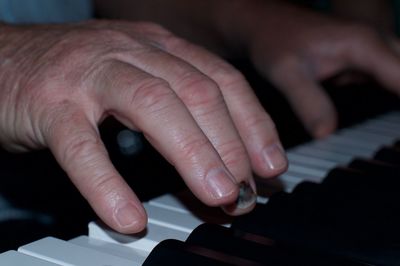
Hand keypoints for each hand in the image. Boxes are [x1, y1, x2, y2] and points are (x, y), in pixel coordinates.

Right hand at [0, 20, 286, 232]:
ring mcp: (89, 72)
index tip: (271, 165)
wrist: (3, 56)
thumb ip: (175, 118)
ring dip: (192, 155)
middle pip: (196, 92)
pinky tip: (128, 216)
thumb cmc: (74, 74)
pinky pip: (83, 145)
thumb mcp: (135, 83)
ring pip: (153, 106)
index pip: (220, 79)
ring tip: (218, 197)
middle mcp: (131, 51)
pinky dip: (108, 183)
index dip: (253, 123)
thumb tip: (216, 166)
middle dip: (231, 145)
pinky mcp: (50, 102)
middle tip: (248, 190)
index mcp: (158, 47)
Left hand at [226, 1, 399, 137]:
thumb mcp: (287, 74)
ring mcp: (371, 50)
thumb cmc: (275, 42)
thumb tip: (327, 135)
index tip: (399, 139)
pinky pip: (386, 77)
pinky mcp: (363, 58)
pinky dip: (386, 95)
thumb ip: (309, 103)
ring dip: (394, 102)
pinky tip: (377, 118)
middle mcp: (376, 43)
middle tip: (392, 140)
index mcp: (365, 45)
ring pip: (398, 76)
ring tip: (388, 135)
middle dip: (399, 109)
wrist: (266, 24)